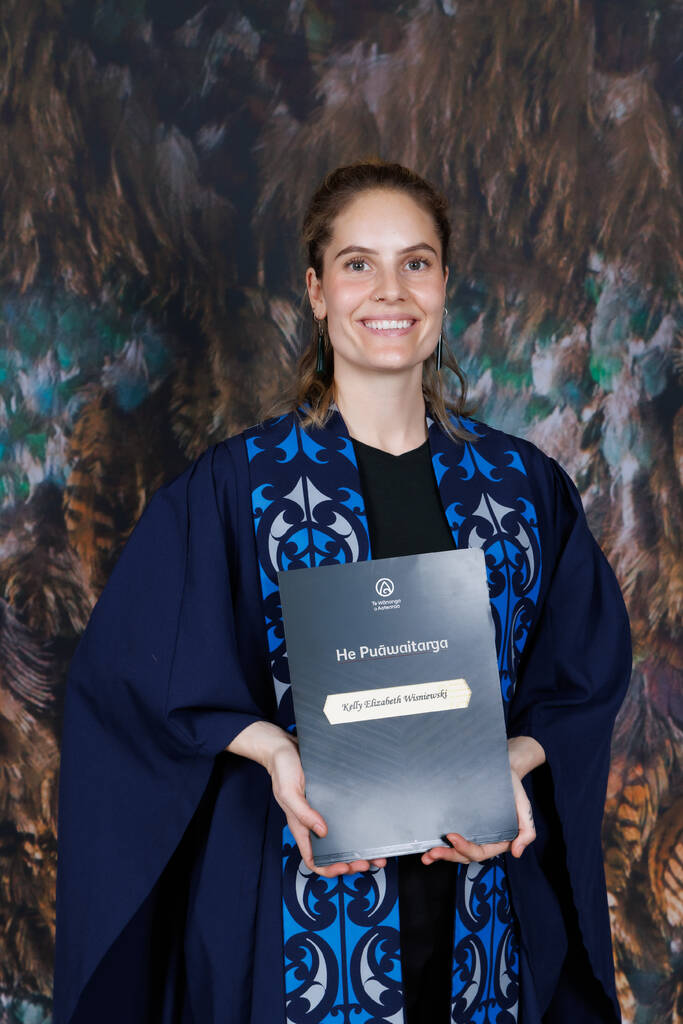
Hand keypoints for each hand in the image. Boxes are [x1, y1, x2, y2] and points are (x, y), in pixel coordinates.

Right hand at [227, 720, 385, 877]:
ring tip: (376, 852)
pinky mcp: (331, 800)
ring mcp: (322, 812)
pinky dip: (358, 827)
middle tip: (369, 861)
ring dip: (358, 848)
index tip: (346, 867)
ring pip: (342, 838)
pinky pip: (345, 819)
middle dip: (351, 862)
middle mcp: (312, 823)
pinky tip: (370, 826)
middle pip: (332, 853)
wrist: (285, 747)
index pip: (313, 858)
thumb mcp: (288, 791)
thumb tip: (322, 831)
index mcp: (300, 826)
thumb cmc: (282, 768)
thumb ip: (302, 813)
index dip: (329, 868)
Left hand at [421, 735, 543, 865]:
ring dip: (440, 854)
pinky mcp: (461, 821)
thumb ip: (526, 831)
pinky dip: (440, 841)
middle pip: (464, 855)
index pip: (479, 852)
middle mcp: (482, 839)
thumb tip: (516, 852)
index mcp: (497, 841)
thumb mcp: (524, 809)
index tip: (452, 837)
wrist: (504, 770)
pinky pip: (450, 836)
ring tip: (426, 855)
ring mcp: (471, 831)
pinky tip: (427, 841)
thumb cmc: (514, 790)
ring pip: (455, 849)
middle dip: (448, 855)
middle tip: (432, 853)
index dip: (465, 848)